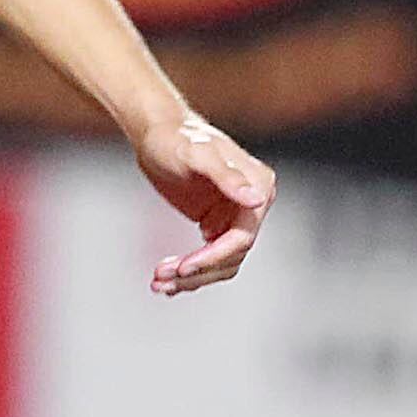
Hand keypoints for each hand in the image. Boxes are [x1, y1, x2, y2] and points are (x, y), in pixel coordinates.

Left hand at [134, 111, 274, 293]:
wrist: (157, 133)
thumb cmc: (176, 137)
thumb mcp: (197, 153)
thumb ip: (226, 176)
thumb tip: (258, 199)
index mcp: (259, 186)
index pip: (242, 237)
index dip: (214, 257)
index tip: (183, 267)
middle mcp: (253, 203)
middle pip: (232, 256)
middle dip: (197, 272)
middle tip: (161, 278)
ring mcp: (235, 214)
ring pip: (221, 262)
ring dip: (192, 279)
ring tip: (158, 283)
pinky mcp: (216, 223)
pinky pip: (209, 256)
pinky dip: (188, 272)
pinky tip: (165, 281)